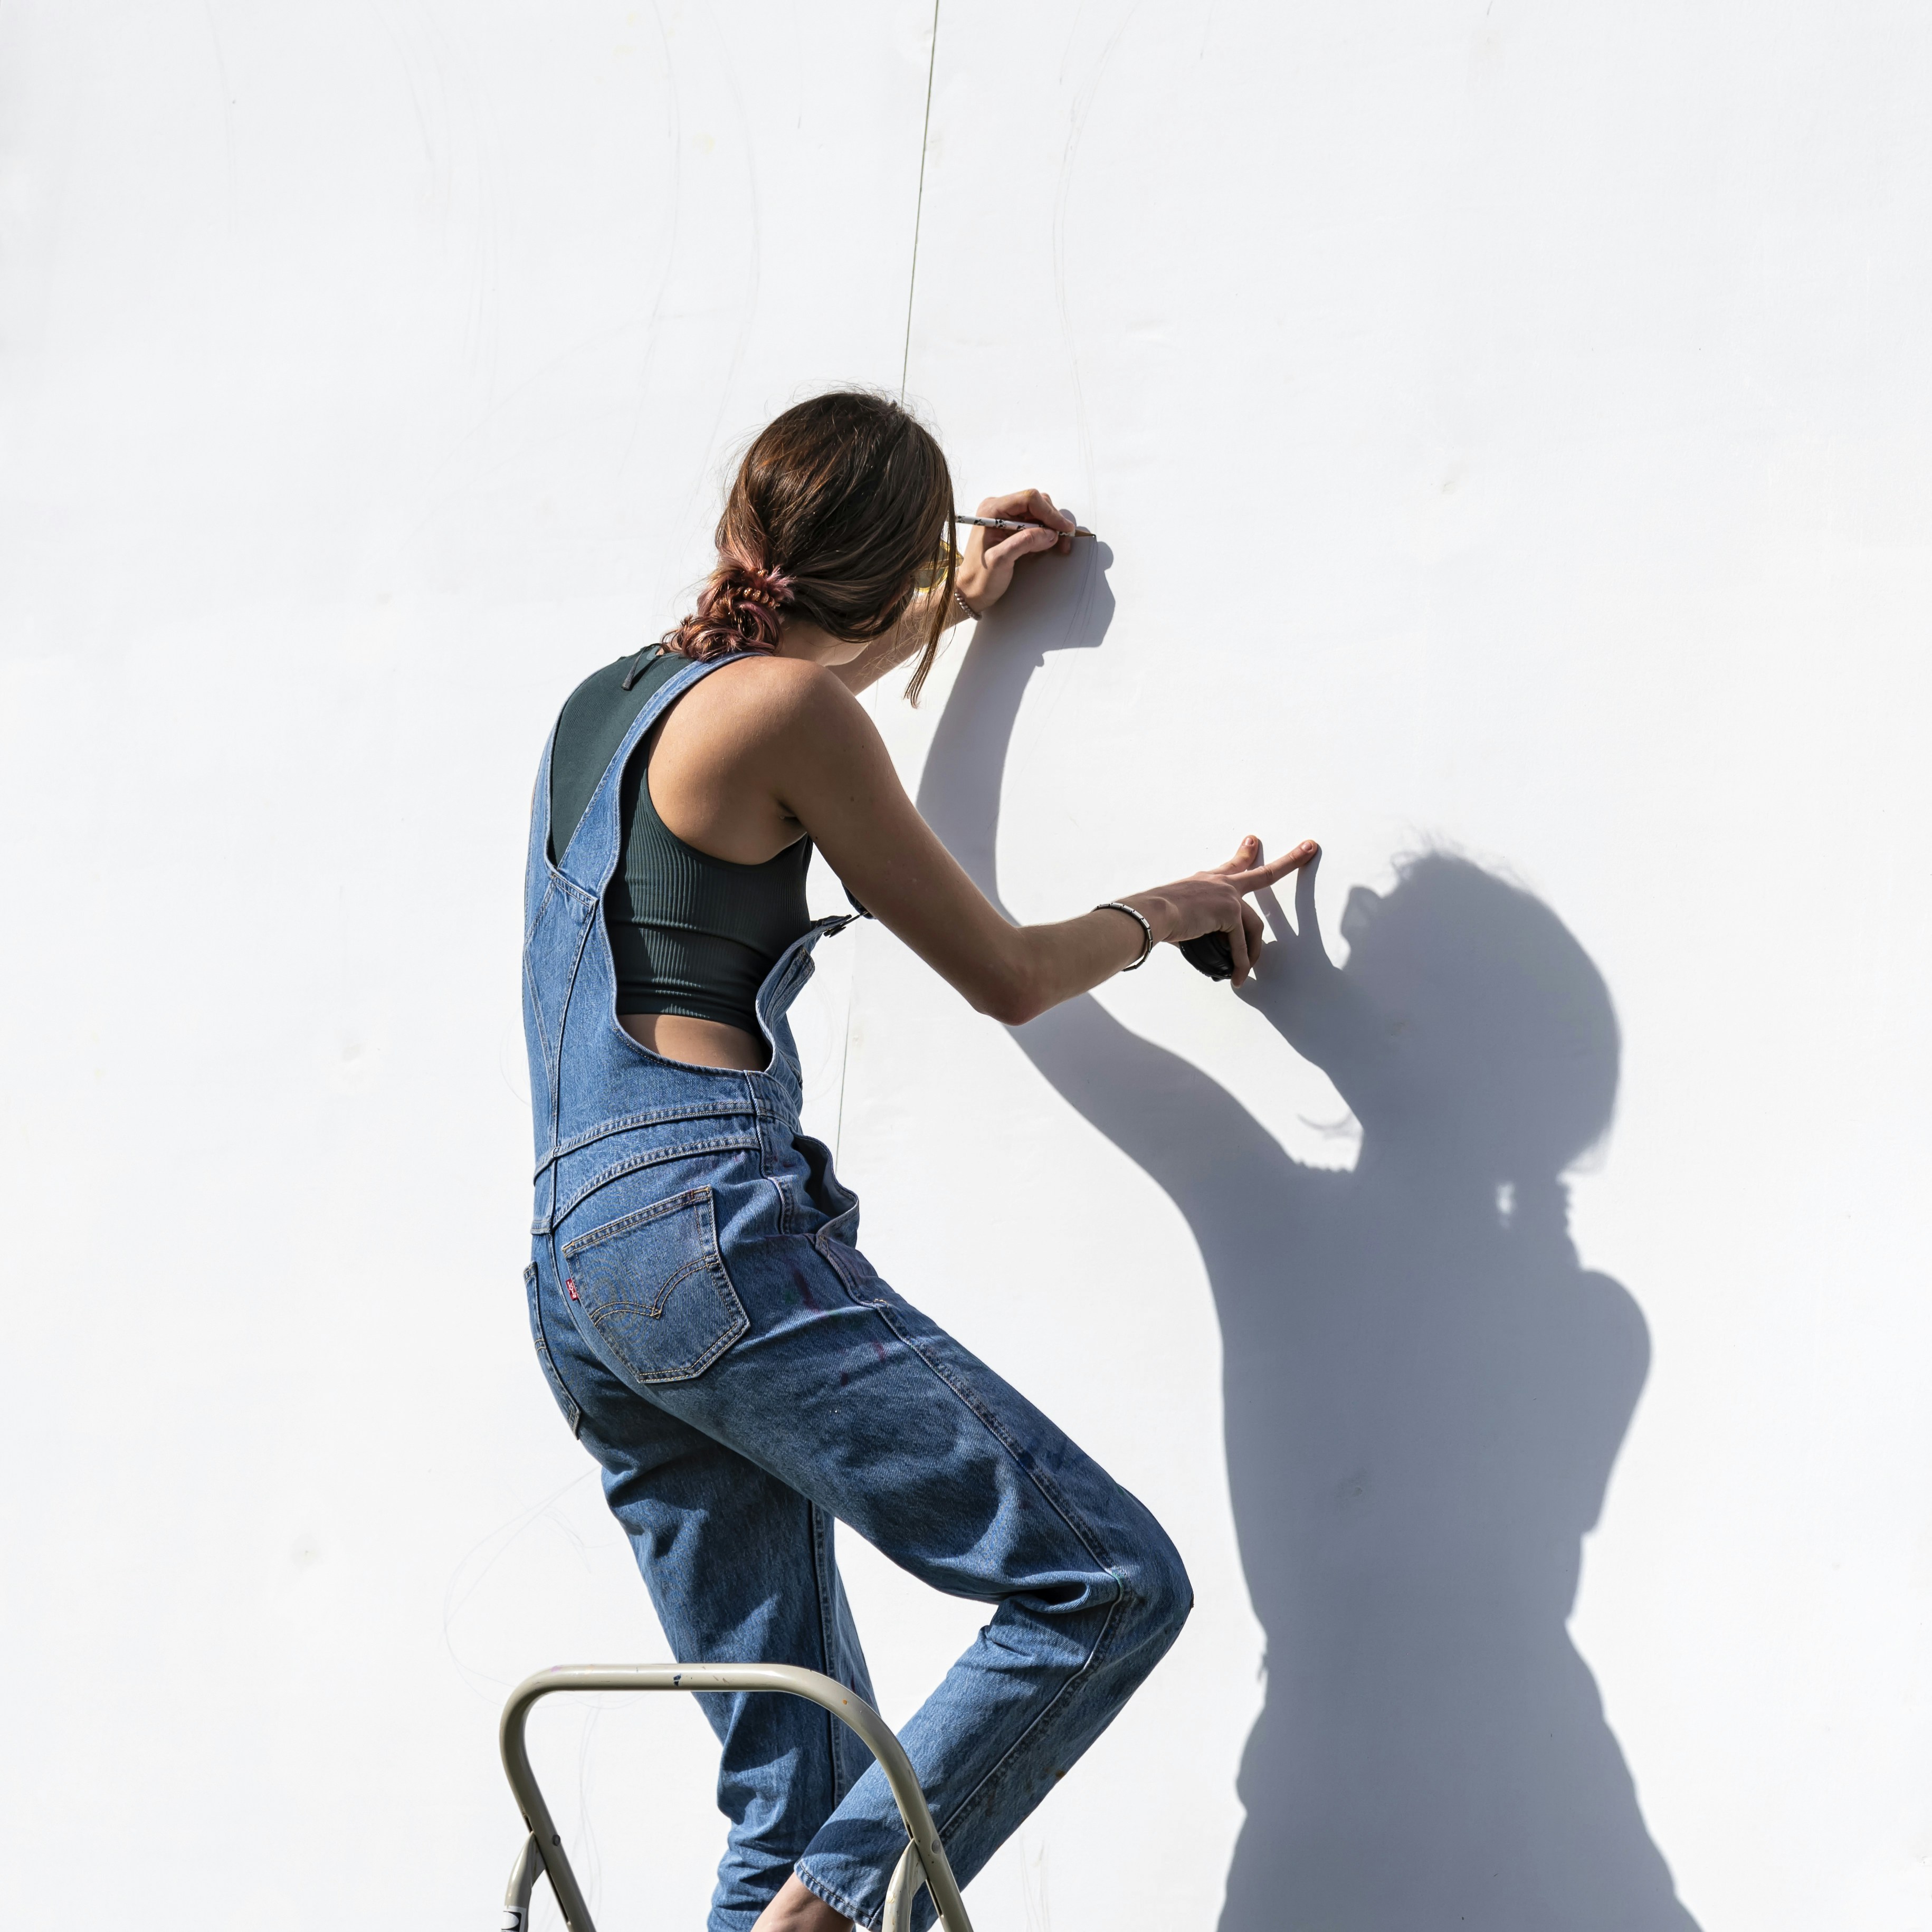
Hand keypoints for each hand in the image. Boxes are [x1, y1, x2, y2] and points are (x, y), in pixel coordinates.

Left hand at [955, 488, 1075, 612]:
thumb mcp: (1000, 561)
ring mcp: (1005, 517)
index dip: (1049, 513)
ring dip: (1051, 528)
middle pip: (1036, 503)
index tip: (1063, 529)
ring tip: (1055, 546)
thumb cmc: (979, 578)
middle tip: (1062, 541)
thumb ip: (1023, 542)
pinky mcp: (1011, 527)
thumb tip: (1049, 533)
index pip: (1029, 499)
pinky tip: (1045, 546)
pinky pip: (1034, 523)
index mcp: (992, 510)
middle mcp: (999, 508)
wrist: (970, 590)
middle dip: (1052, 521)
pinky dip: (1045, 533)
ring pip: (1038, 513)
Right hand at [1122, 834, 1320, 987]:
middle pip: (1262, 874)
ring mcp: (1228, 896)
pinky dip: (1239, 963)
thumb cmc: (1154, 915)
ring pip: (1254, 926)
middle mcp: (1219, 883)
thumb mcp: (1174, 912)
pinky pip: (1239, 944)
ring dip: (1253, 952)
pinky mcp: (1230, 912)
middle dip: (1290, 861)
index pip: (1232, 866)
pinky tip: (1237, 977)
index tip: (1254, 842)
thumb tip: (1185, 937)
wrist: (1150, 913)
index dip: (1244, 854)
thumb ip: (1189, 920)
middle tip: (1309, 848)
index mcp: (1206, 880)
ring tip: (1249, 970)